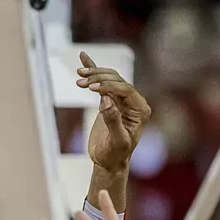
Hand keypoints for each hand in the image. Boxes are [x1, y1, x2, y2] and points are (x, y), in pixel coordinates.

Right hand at [78, 54, 150, 174]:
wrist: (109, 162)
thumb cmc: (115, 155)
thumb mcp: (117, 142)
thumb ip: (113, 121)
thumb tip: (105, 100)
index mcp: (141, 110)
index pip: (125, 89)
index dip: (109, 86)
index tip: (92, 89)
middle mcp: (134, 101)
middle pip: (117, 81)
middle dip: (99, 78)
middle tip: (82, 81)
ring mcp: (122, 99)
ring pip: (109, 78)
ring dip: (94, 74)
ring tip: (79, 75)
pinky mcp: (110, 99)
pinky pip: (102, 82)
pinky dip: (93, 70)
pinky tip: (83, 58)